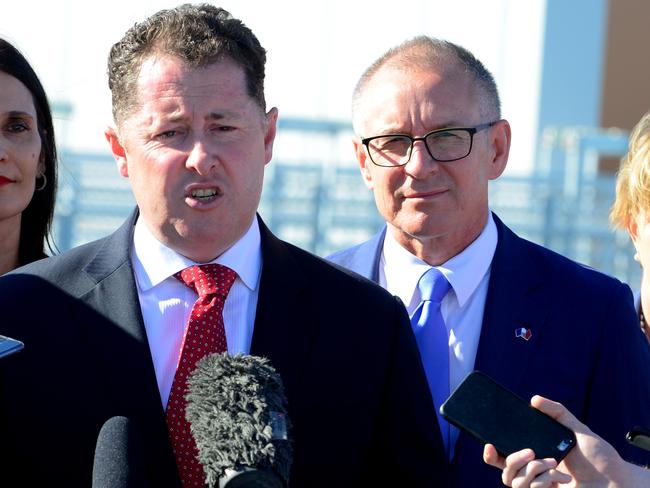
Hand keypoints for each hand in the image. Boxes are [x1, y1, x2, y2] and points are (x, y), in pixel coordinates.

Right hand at [483, 395, 630, 487]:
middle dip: (512, 459)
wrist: (615, 481)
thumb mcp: (577, 429)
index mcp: (536, 454)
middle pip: (504, 470)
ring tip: (552, 463)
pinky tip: (561, 478)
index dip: (491, 454)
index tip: (489, 444)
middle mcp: (534, 472)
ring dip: (533, 469)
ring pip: (514, 481)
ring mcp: (539, 486)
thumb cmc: (598, 457)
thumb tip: (534, 399)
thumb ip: (557, 412)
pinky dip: (545, 480)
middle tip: (529, 451)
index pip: (504, 455)